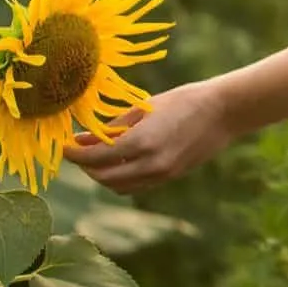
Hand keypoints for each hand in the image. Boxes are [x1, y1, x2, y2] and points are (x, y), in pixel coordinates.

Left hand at [64, 81, 235, 194]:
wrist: (225, 111)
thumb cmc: (186, 100)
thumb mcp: (146, 107)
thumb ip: (114, 126)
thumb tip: (83, 138)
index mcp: (142, 142)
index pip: (95, 157)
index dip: (74, 154)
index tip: (63, 147)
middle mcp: (150, 164)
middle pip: (103, 177)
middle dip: (86, 166)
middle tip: (78, 152)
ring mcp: (162, 174)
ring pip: (119, 186)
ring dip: (103, 175)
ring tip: (98, 158)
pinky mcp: (171, 177)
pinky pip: (136, 185)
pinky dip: (122, 178)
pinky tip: (121, 162)